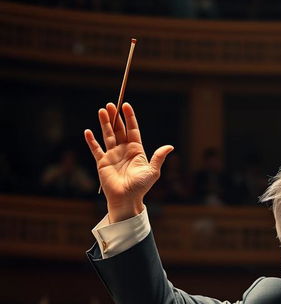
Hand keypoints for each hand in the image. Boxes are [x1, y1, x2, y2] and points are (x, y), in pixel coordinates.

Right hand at [84, 102, 172, 221]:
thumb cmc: (141, 187)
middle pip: (119, 130)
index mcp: (136, 151)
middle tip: (111, 104)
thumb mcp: (152, 171)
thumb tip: (170, 146)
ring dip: (104, 123)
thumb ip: (158, 158)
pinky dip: (91, 141)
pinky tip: (88, 132)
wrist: (127, 199)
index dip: (130, 118)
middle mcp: (124, 151)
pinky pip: (96, 149)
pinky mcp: (102, 162)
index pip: (133, 130)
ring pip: (107, 135)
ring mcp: (113, 156)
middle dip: (115, 117)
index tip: (127, 106)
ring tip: (102, 110)